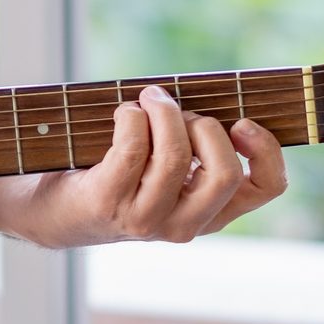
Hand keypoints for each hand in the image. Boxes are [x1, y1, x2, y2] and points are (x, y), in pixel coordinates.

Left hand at [16, 84, 286, 247]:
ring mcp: (147, 219)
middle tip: (177, 110)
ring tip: (149, 100)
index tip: (242, 121)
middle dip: (204, 125)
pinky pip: (133, 148)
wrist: (56, 210)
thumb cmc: (120, 174)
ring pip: (176, 156)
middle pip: (224, 171)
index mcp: (212, 214)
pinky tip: (125, 113)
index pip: (267, 188)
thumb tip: (217, 98)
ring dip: (163, 112)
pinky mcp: (110, 202)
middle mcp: (185, 225)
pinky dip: (132, 117)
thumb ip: (198, 143)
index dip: (266, 150)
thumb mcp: (168, 166)